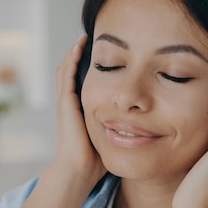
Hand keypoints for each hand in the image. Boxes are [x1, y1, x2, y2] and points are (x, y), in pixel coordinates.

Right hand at [53, 35, 106, 186]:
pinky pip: (66, 75)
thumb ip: (120, 127)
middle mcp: (70, 104)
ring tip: (83, 37)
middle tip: (91, 38)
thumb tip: (142, 124)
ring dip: (74, 52)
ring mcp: (66, 103)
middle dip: (80, 55)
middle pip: (71, 71)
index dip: (90, 67)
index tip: (103, 53)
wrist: (79, 170)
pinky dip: (71, 59)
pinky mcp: (66, 103)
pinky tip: (79, 47)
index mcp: (81, 110)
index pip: (81, 81)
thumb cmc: (95, 160)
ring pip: (66, 70)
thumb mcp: (110, 136)